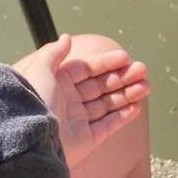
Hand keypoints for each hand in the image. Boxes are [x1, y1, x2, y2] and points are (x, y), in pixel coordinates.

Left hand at [14, 35, 149, 170]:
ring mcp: (78, 121)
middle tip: (142, 70)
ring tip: (145, 86)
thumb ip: (53, 52)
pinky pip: (108, 125)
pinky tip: (137, 106)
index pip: (87, 69)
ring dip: (127, 94)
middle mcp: (68, 101)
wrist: (32, 139)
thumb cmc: (34, 103)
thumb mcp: (40, 70)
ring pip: (107, 104)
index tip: (125, 58)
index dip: (106, 63)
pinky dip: (123, 116)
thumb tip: (66, 37)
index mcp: (57, 83)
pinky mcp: (86, 140)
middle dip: (122, 78)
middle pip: (101, 86)